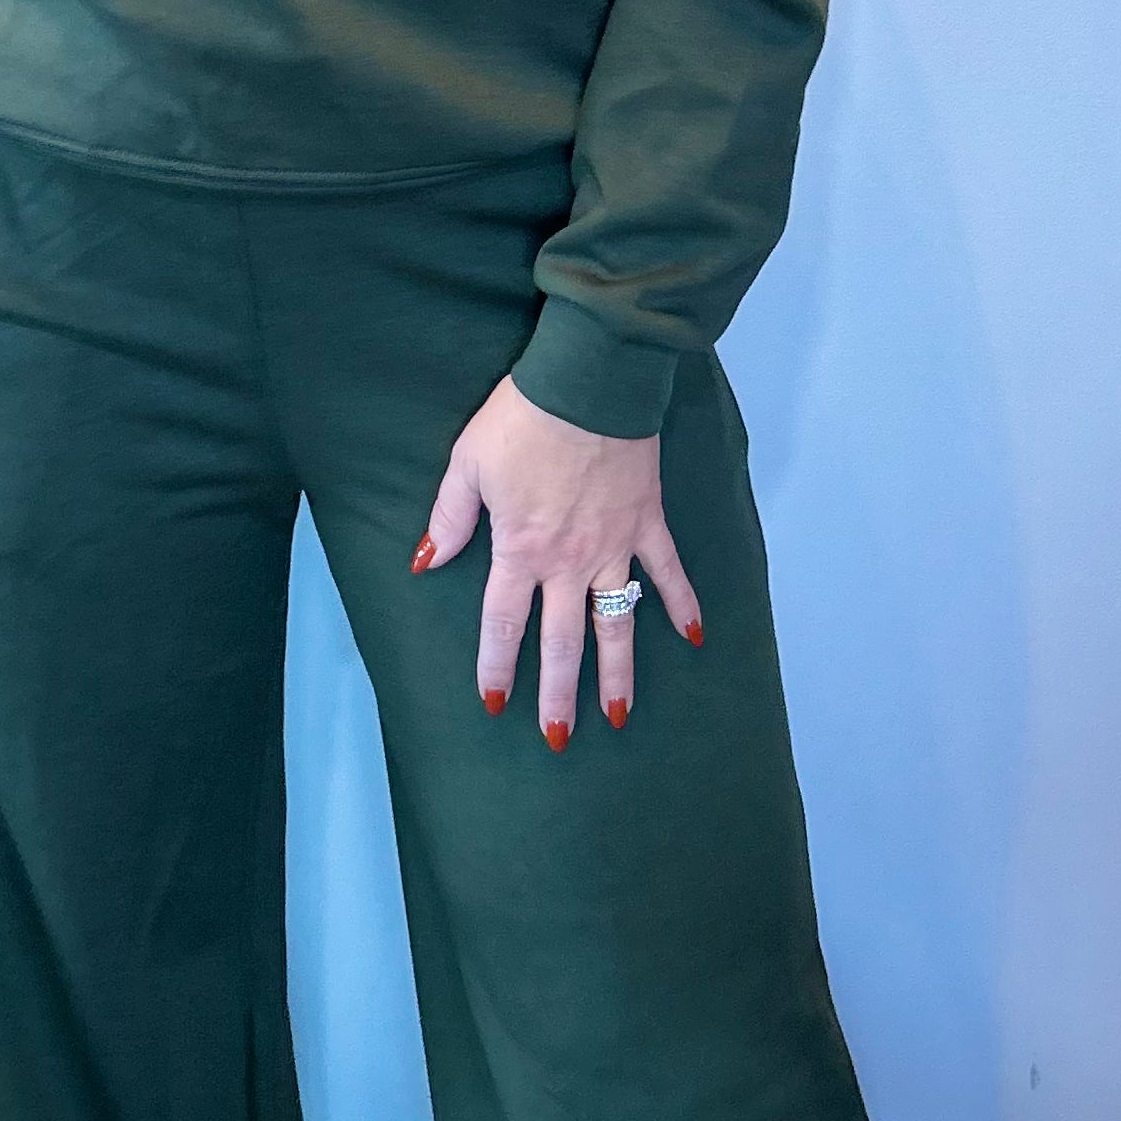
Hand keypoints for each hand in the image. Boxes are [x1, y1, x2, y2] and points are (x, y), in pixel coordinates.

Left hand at [413, 374, 701, 747]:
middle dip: (557, 694)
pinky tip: (696, 638)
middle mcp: (568, 561)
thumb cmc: (521, 417)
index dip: (498, 667)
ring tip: (618, 717)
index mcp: (520, 550)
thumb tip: (425, 561)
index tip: (495, 704)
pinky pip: (668, 573)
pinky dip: (683, 605)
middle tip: (558, 738)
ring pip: (616, 623)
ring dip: (617, 673)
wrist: (589, 382)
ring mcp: (613, 545)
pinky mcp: (648, 522)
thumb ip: (449, 518)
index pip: (504, 623)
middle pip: (561, 641)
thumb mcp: (467, 463)